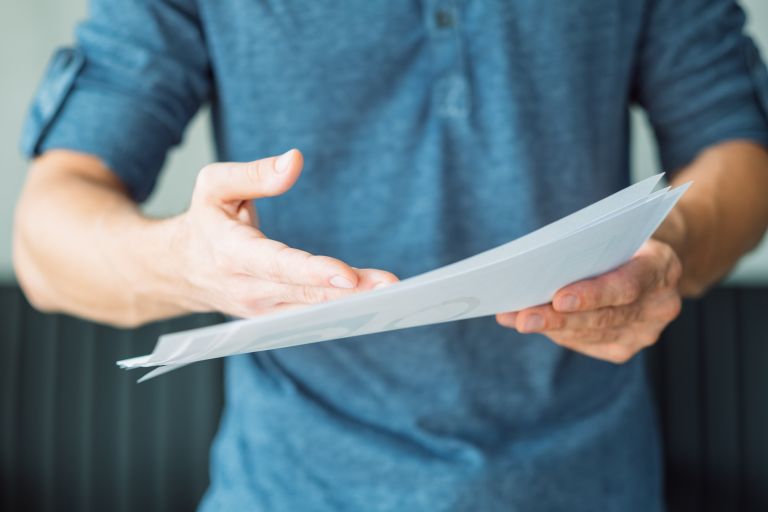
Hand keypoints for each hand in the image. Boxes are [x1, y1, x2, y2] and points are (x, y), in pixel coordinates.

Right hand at [169, 149, 397, 317]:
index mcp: (230, 252)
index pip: (277, 264)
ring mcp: (260, 309)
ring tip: (388, 293)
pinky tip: (371, 303)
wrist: (178, 270)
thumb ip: (255, 173)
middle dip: (348, 291)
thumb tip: (295, 160)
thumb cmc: (204, 221)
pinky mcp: (273, 317)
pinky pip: (311, 317)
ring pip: (312, 309)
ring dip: (352, 304)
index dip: (313, 271)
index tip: (347, 275)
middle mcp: (247, 288)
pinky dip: (341, 312)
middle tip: (388, 286)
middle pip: (304, 292)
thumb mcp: (214, 185)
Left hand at [496, 239, 682, 362]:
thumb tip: (533, 266)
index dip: (592, 295)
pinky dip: (557, 333)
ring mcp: (645, 332)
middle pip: (603, 318)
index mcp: (661, 267)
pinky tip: (531, 324)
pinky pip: (586, 345)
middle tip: (522, 318)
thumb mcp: (613, 234)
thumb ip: (586, 249)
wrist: (649, 266)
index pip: (626, 285)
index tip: (558, 298)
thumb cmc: (620, 243)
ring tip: (515, 319)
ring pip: (591, 335)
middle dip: (558, 318)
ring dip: (550, 328)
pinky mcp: (626, 348)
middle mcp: (660, 305)